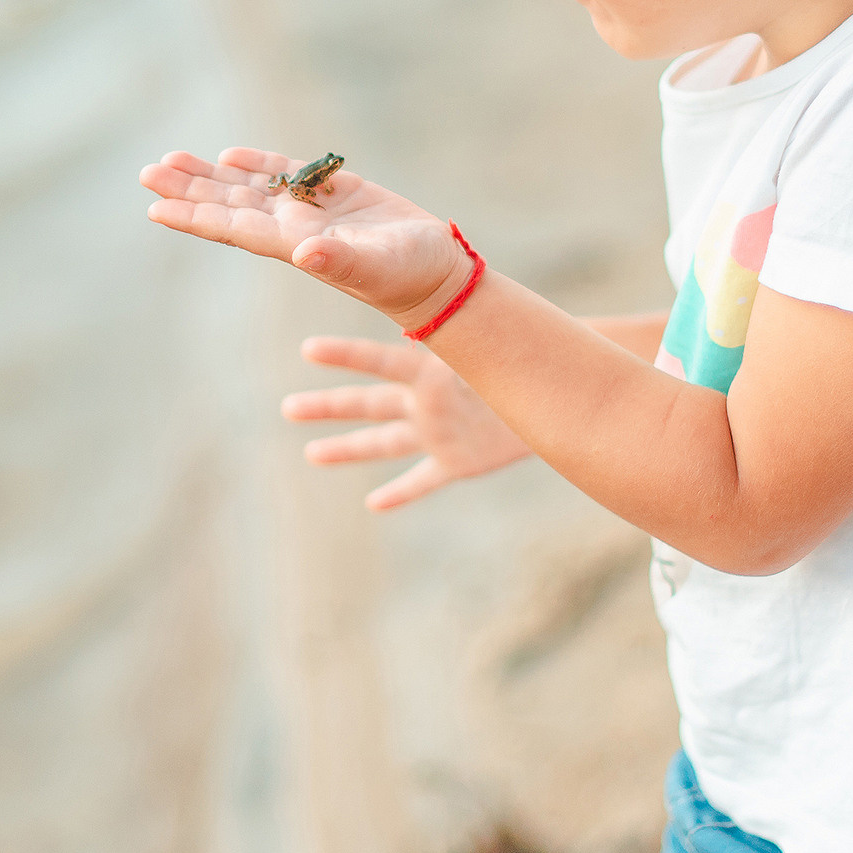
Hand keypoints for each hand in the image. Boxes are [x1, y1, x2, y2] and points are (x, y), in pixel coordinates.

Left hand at [138, 147, 468, 326]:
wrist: (437, 274)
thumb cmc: (409, 274)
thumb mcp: (376, 266)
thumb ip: (340, 261)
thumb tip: (304, 254)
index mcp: (294, 244)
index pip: (233, 227)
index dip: (194, 217)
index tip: (154, 208)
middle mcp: (293, 228)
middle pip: (229, 204)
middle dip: (187, 189)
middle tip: (146, 172)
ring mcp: (312, 211)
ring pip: (249, 188)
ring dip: (210, 175)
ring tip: (170, 160)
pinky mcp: (336, 194)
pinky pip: (288, 174)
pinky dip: (258, 164)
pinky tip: (230, 157)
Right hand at [283, 334, 532, 510]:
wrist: (563, 394)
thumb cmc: (529, 363)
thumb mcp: (494, 354)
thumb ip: (469, 351)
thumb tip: (437, 358)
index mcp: (431, 371)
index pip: (379, 361)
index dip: (345, 356)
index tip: (308, 350)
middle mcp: (426, 402)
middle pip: (369, 404)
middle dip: (329, 407)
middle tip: (288, 407)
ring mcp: (437, 433)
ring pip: (384, 443)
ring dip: (348, 449)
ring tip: (312, 454)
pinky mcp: (457, 461)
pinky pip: (422, 480)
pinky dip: (401, 492)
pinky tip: (375, 502)